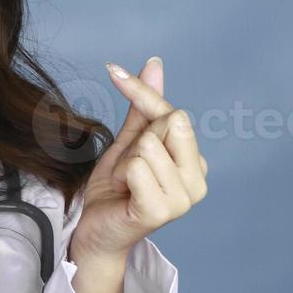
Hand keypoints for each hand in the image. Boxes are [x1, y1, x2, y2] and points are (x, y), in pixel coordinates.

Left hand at [68, 56, 207, 265]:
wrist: (94, 228)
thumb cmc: (115, 188)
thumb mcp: (130, 141)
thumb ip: (145, 106)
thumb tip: (155, 64)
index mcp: (196, 163)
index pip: (174, 112)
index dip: (140, 92)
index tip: (112, 70)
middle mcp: (198, 181)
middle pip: (167, 124)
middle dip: (136, 141)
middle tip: (128, 169)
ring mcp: (183, 199)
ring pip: (148, 146)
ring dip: (125, 163)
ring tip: (126, 184)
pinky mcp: (161, 212)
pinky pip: (137, 167)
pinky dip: (122, 175)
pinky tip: (124, 194)